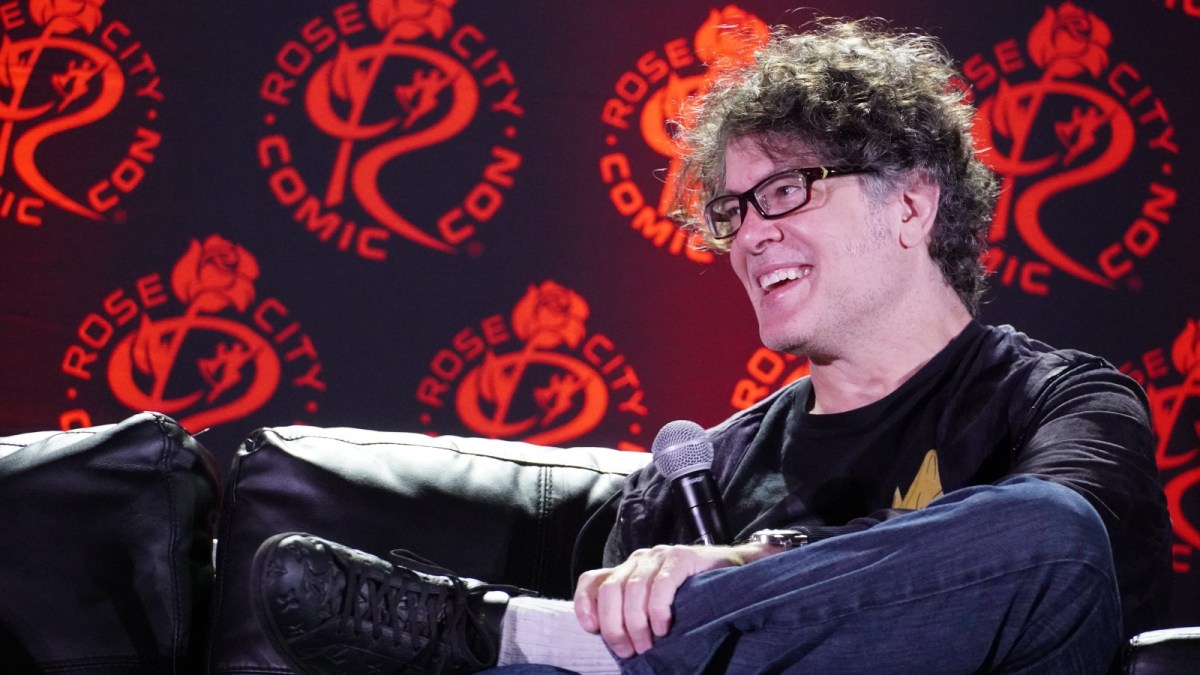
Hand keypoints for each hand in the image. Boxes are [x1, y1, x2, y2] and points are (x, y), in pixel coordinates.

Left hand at [572, 544, 745, 657]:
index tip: (593, 630)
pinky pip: (662, 584)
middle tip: (628, 650)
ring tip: (647, 645)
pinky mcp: (682, 557)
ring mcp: (659, 556)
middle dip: (614, 625)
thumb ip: (634, 614)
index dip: (585, 604)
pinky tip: (664, 627)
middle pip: (610, 590)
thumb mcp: (655, 606)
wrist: (734, 573)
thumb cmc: (693, 596)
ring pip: (633, 589)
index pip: (592, 580)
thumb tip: (616, 642)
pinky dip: (658, 609)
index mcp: (627, 570)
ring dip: (637, 623)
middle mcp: (639, 560)